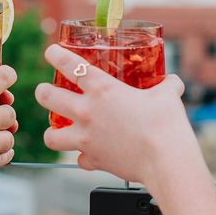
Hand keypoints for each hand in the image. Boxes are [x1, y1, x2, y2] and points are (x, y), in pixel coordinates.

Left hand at [35, 43, 196, 186]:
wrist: (166, 161)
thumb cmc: (166, 126)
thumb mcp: (168, 96)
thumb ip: (166, 86)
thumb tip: (172, 82)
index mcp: (103, 90)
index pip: (70, 65)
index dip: (56, 55)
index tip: (50, 53)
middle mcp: (88, 112)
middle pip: (48, 98)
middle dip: (43, 92)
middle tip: (45, 91)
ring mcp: (87, 138)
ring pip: (51, 136)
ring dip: (51, 132)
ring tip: (55, 129)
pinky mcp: (94, 160)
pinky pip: (80, 160)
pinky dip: (83, 157)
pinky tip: (90, 155)